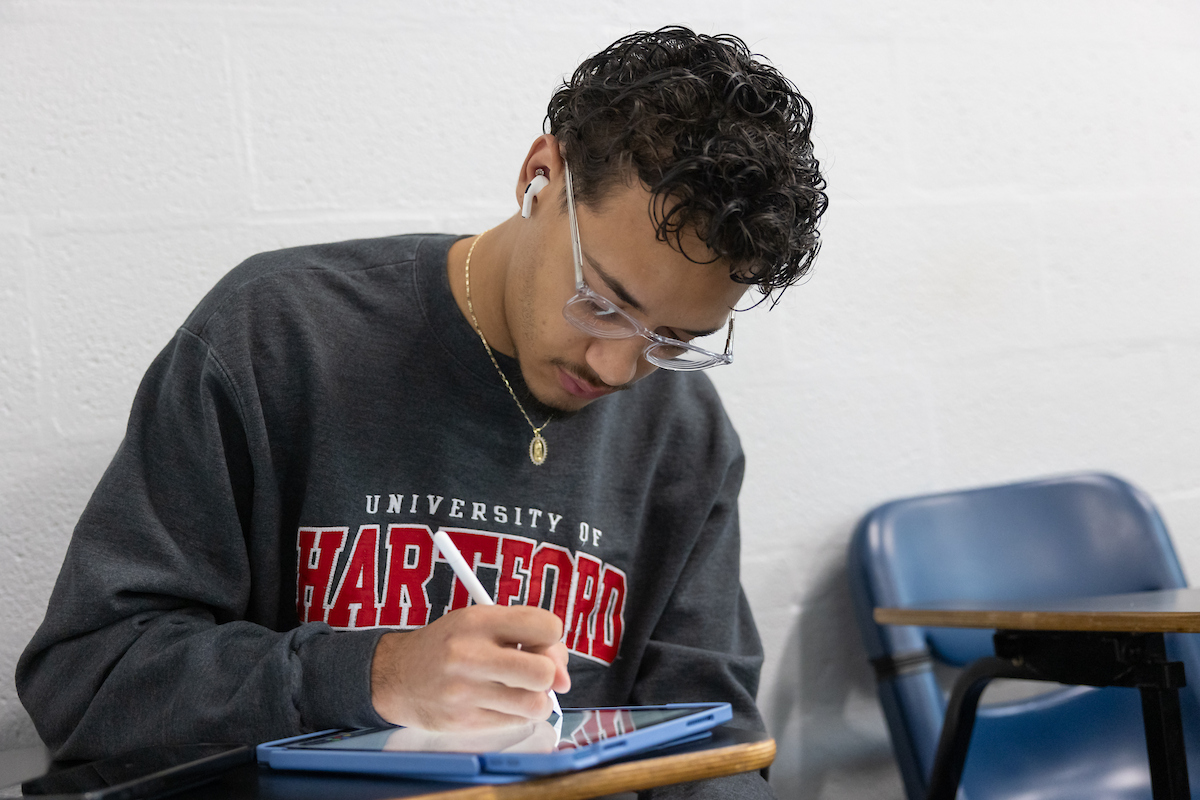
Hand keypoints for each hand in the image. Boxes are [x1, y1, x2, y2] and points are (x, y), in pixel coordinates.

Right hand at [370, 605, 570, 730]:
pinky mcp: (463, 722)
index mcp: (478, 620)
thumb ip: (526, 635)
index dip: (552, 639)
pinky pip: (515, 723)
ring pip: (535, 704)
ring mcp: (465, 692)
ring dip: (535, 700)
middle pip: (544, 672)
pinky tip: (498, 702)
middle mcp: (470, 654)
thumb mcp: (479, 622)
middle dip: (549, 675)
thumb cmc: (448, 646)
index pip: (547, 626)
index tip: (540, 644)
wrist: (395, 676)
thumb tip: (563, 677)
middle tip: (534, 673)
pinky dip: (516, 714)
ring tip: (517, 690)